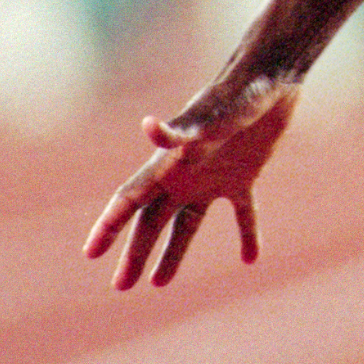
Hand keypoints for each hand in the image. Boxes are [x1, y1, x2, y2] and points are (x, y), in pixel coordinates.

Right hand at [83, 77, 298, 289]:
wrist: (271, 76)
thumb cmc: (238, 95)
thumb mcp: (209, 117)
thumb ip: (180, 130)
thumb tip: (148, 128)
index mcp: (171, 164)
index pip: (131, 200)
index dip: (109, 227)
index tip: (91, 253)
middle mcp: (186, 173)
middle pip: (153, 221)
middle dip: (135, 253)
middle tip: (120, 287)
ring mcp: (213, 176)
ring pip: (187, 223)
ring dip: (174, 252)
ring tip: (159, 283)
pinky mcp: (244, 175)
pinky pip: (243, 213)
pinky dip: (247, 235)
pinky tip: (251, 259)